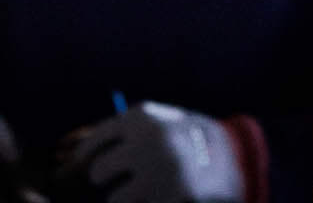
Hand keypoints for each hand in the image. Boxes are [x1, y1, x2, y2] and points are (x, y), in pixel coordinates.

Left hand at [54, 101, 258, 202]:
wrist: (237, 156)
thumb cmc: (189, 139)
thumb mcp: (161, 122)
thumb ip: (124, 134)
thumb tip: (74, 158)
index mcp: (141, 117)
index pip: (93, 143)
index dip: (85, 159)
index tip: (83, 168)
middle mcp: (147, 141)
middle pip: (99, 172)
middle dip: (108, 180)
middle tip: (123, 181)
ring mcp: (159, 172)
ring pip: (115, 200)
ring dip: (127, 200)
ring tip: (148, 190)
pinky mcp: (171, 198)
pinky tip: (162, 196)